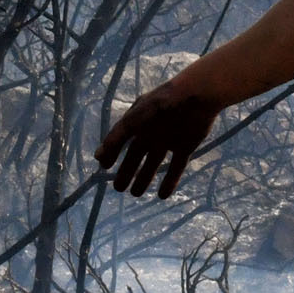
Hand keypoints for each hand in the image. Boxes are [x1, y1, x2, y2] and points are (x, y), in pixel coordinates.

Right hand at [96, 77, 221, 197]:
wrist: (196, 97)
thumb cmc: (161, 104)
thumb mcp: (134, 119)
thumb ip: (117, 137)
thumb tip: (98, 156)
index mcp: (138, 122)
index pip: (121, 140)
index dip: (112, 153)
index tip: (104, 167)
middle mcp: (151, 132)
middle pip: (136, 156)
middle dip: (127, 172)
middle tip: (119, 188)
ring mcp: (168, 141)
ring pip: (153, 164)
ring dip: (144, 178)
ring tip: (136, 194)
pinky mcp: (185, 147)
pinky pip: (176, 167)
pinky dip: (170, 181)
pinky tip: (162, 195)